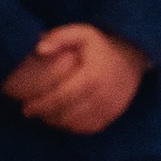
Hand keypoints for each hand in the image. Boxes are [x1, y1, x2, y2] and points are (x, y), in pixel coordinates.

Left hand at [5, 23, 145, 133]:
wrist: (133, 58)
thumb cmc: (102, 46)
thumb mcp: (82, 33)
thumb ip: (59, 37)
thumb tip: (40, 49)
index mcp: (92, 76)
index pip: (61, 98)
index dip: (41, 106)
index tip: (26, 107)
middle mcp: (102, 95)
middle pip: (67, 114)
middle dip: (46, 116)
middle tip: (31, 113)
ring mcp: (110, 107)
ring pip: (77, 124)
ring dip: (58, 123)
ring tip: (45, 116)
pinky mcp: (114, 115)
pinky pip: (90, 128)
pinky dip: (74, 128)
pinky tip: (63, 121)